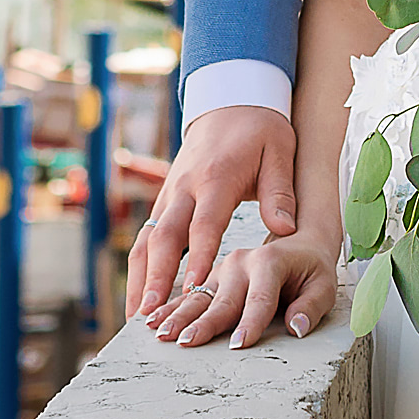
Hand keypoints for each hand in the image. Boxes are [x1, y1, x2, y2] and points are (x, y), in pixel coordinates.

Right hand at [127, 103, 296, 319]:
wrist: (230, 101)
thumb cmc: (260, 131)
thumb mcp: (280, 153)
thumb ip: (280, 192)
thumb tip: (283, 230)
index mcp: (215, 178)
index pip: (204, 223)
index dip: (198, 256)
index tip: (195, 286)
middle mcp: (184, 187)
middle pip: (163, 236)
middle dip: (155, 277)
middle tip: (150, 313)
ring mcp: (170, 194)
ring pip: (146, 239)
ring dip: (139, 278)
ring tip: (135, 317)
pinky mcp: (165, 200)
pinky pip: (146, 237)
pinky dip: (140, 268)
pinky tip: (140, 297)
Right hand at [150, 236, 342, 349]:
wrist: (297, 230)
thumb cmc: (312, 264)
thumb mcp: (325, 281)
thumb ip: (312, 303)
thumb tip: (298, 327)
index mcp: (269, 260)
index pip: (260, 296)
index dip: (251, 320)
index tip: (239, 345)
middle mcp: (239, 259)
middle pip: (218, 292)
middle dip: (201, 319)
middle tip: (187, 342)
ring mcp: (220, 264)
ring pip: (190, 283)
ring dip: (172, 307)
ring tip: (158, 331)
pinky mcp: (209, 271)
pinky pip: (181, 283)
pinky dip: (163, 298)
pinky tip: (146, 315)